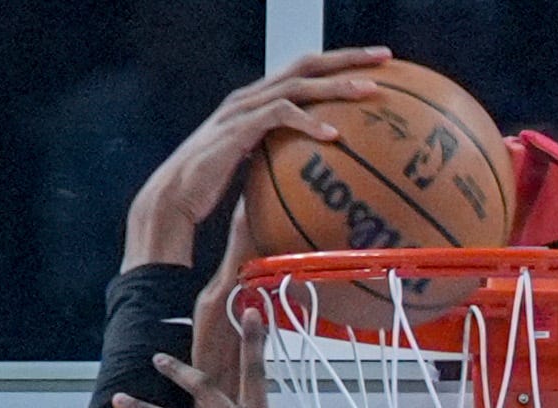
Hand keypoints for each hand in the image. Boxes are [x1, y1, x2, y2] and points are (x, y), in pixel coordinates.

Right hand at [128, 50, 392, 263]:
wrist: (172, 200)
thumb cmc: (209, 190)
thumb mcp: (251, 167)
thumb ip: (277, 158)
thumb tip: (308, 171)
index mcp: (256, 100)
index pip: (302, 70)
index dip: (338, 63)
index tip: (374, 66)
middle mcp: (250, 96)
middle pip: (306, 64)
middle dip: (348, 57)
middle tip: (386, 58)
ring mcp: (242, 110)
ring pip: (298, 84)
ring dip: (336, 85)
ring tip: (369, 91)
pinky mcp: (237, 130)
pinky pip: (280, 116)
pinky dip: (308, 121)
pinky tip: (333, 134)